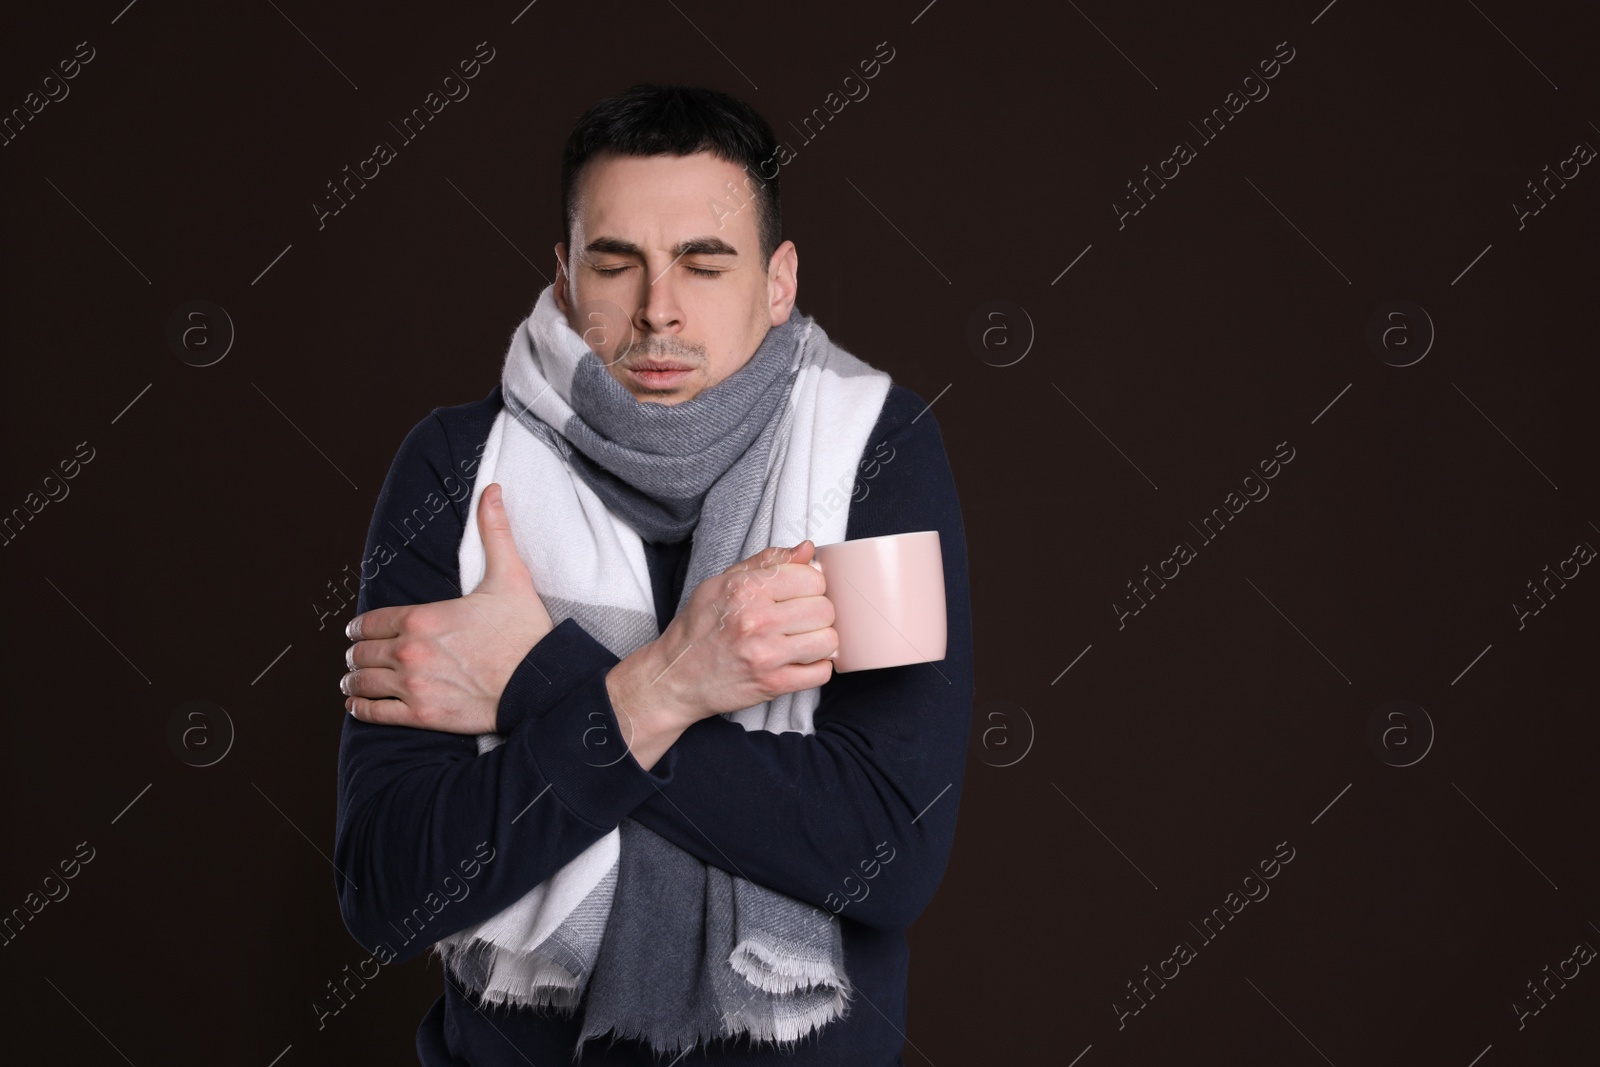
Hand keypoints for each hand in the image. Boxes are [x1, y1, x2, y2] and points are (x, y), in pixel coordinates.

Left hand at [342, 483, 553, 732]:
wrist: (541, 683)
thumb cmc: (526, 632)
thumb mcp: (510, 576)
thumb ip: (494, 531)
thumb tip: (493, 490)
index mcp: (422, 617)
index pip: (369, 622)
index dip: (358, 628)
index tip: (356, 632)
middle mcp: (409, 651)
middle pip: (362, 653)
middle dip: (356, 653)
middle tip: (356, 656)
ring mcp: (413, 685)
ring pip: (363, 682)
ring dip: (352, 680)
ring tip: (351, 680)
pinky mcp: (422, 714)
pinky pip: (375, 712)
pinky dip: (361, 707)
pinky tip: (357, 703)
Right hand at [607, 540, 837, 739]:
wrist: (676, 677)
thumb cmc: (699, 628)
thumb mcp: (722, 582)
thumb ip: (768, 562)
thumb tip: (807, 549)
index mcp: (746, 589)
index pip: (811, 578)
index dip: (811, 584)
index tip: (800, 593)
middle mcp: (757, 621)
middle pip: (825, 609)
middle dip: (818, 612)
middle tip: (800, 618)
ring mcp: (766, 656)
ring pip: (829, 641)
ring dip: (821, 640)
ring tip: (802, 640)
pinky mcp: (773, 685)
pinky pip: (821, 673)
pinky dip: (818, 667)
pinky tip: (801, 661)